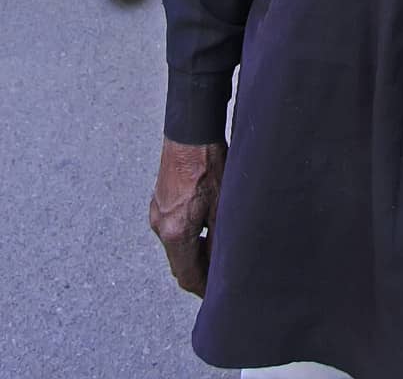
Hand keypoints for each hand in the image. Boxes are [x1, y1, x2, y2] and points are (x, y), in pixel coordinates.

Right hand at [149, 137, 226, 296]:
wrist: (191, 131)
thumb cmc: (209, 163)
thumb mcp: (222, 206)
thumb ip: (219, 240)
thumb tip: (223, 266)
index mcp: (174, 232)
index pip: (187, 275)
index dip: (203, 288)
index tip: (217, 294)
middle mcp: (160, 225)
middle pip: (179, 263)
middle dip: (200, 271)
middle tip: (221, 274)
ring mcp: (157, 212)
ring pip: (176, 245)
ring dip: (194, 251)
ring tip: (217, 247)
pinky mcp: (159, 200)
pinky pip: (172, 228)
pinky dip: (187, 235)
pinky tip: (205, 225)